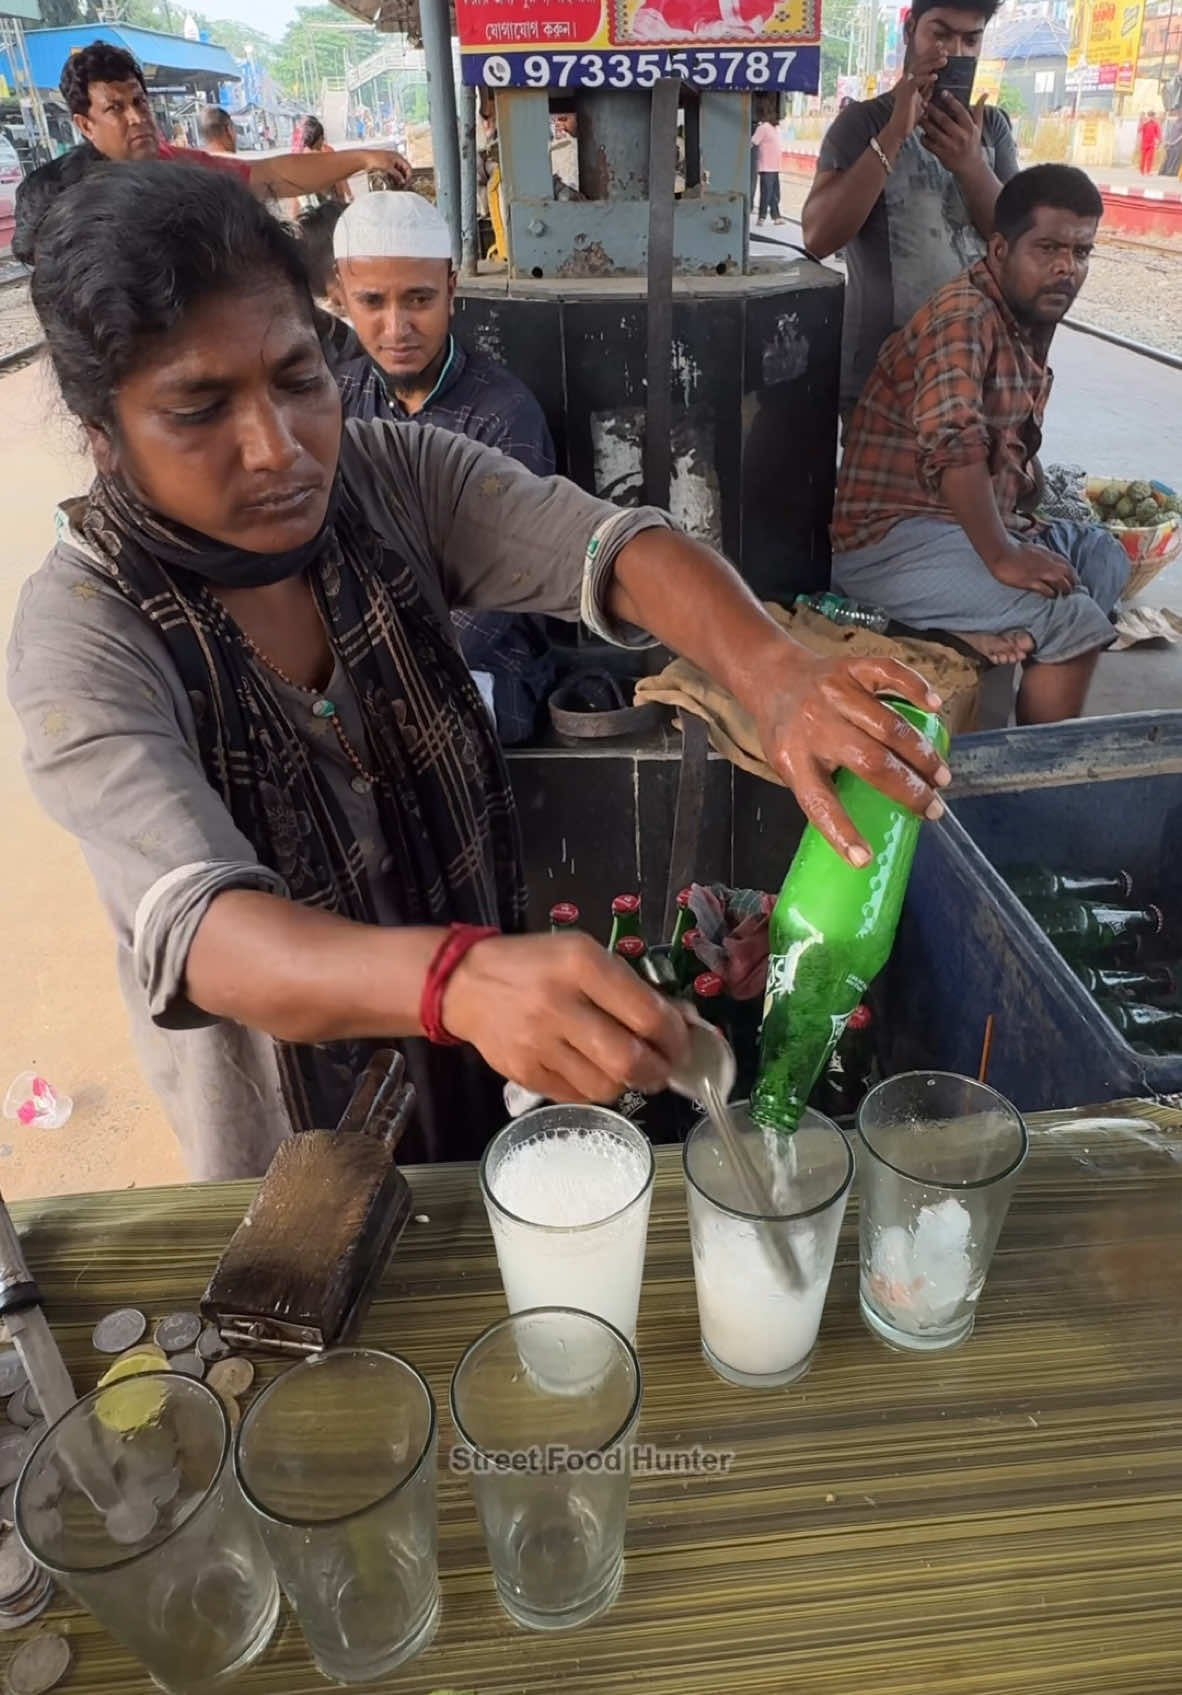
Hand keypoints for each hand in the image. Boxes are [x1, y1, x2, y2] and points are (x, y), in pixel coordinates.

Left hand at [364, 147, 411, 184]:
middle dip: (404, 177)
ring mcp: (391, 162)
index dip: (409, 175)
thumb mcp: (389, 168)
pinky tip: (393, 181)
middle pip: (404, 169)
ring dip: (399, 177)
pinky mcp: (386, 166)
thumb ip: (397, 175)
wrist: (365, 159)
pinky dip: (394, 177)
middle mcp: (395, 158)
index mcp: (398, 156)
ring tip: (398, 184)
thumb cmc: (376, 159)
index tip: (407, 182)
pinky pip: (393, 172)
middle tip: (403, 184)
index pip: (408, 167)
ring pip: (398, 171)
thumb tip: (403, 180)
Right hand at [442, 932, 690, 1102]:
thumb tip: (677, 1020)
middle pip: (629, 1059)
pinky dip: (596, 1089)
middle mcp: (559, 1005)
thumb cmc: (535, 964)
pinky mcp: (525, 1073)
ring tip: (629, 1071)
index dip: (675, 1037)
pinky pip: (578, 1095)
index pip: (647, 1014)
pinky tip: (595, 1072)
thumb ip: (628, 985)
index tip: (682, 1043)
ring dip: (628, 1083)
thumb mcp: (582, 954)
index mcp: (581, 965)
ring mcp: (539, 1044)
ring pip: (606, 1085)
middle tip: (664, 1068)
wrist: (466, 983)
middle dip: (658, 1070)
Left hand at [750, 652, 951, 867]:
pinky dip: (916, 689)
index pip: (818, 802)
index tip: (865, 858)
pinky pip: (890, 674)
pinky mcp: (852, 667)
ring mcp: (835, 693)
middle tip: (933, 809)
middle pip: (869, 761)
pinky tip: (936, 708)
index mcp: (793, 758)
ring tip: (940, 776)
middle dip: (908, 789)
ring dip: (921, 753)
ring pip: (888, 724)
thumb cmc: (786, 730)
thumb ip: (819, 787)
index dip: (841, 832)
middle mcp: (815, 725)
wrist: (772, 675)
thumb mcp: (787, 764)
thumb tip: (862, 825)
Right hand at [883, 53, 944, 145]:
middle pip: (920, 62)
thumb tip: (935, 78)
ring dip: (932, 64)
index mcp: (910, 81)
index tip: (942, 47)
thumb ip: (927, 89)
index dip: (930, 54)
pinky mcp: (905, 94)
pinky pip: (916, 82)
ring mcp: (904, 86)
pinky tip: (935, 77)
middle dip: (932, 54)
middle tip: (944, 49)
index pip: (921, 63)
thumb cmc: (909, 117)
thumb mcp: (922, 99)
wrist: (899, 130)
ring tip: (945, 61)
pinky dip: (926, 78)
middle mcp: (906, 80)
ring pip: (919, 69)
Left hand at [920, 93, 986, 173]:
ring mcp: (950, 146)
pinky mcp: (942, 155)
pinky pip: (930, 145)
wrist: (970, 167)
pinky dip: (924, 139)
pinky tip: (921, 133)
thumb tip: (985, 93)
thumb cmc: (973, 144)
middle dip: (933, 111)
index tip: (943, 92)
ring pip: (934, 132)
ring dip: (925, 124)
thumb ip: (979, 110)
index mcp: (969, 127)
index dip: (951, 101)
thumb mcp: (978, 127)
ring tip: (920, 116)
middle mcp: (960, 136)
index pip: (960, 111)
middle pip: (944, 120)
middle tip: (924, 102)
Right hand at [989, 539, 1077, 598]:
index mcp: (1049, 555)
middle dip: (1071, 583)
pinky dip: (1051, 594)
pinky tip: (1051, 596)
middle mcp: (1048, 564)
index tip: (1073, 580)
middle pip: (1067, 576)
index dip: (1072, 574)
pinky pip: (1047, 590)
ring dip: (1064, 590)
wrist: (1001, 552)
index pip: (1068, 565)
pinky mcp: (1032, 582)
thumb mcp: (1034, 548)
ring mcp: (1041, 573)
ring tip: (1064, 595)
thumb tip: (1048, 560)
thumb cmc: (1014, 549)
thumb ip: (1043, 555)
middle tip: (1070, 590)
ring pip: (1061, 584)